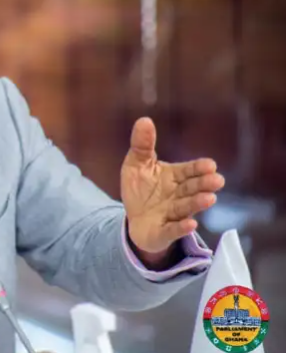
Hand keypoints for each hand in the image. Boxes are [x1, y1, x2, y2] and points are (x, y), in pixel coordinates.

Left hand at [121, 117, 224, 261]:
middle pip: (192, 189)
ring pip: (186, 208)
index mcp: (175, 177)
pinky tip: (191, 224)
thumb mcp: (136, 164)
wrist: (135, 219)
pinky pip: (173, 230)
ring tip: (209, 198)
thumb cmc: (141, 188)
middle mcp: (178, 195)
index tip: (210, 165)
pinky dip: (181, 228)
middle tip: (217, 180)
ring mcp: (173, 214)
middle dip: (203, 185)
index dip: (199, 168)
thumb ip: (142, 145)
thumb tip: (144, 120)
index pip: (189, 171)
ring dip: (197, 203)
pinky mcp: (164, 232)